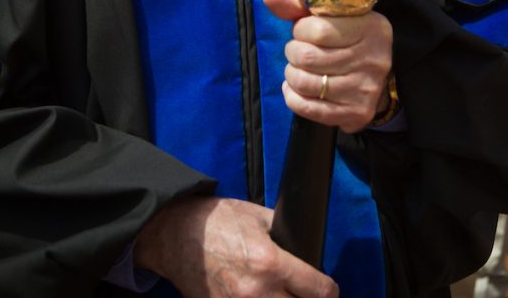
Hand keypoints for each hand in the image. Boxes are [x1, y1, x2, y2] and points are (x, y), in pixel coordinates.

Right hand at [134, 195, 337, 297]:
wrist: (178, 235)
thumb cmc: (219, 222)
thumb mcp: (259, 217)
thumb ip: (286, 236)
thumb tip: (307, 249)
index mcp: (270, 262)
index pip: (318, 290)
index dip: (329, 290)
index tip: (328, 289)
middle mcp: (257, 292)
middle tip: (306, 294)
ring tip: (285, 296)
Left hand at [262, 0, 392, 132]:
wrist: (374, 70)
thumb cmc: (345, 35)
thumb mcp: (327, 14)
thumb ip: (296, 5)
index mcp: (370, 27)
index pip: (319, 30)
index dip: (300, 30)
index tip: (302, 30)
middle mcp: (373, 59)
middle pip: (309, 58)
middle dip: (293, 52)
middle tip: (296, 50)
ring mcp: (366, 89)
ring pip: (306, 84)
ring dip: (291, 75)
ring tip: (297, 68)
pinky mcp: (357, 113)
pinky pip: (309, 109)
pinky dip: (293, 97)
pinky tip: (295, 88)